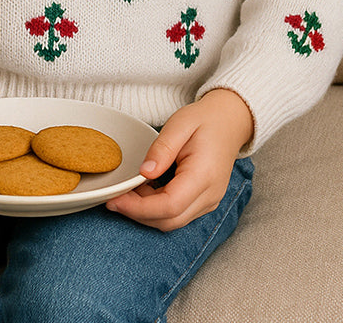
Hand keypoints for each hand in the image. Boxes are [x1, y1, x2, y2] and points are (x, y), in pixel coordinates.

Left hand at [106, 89, 252, 231]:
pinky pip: (177, 215)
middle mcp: (209, 196)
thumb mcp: (179, 124)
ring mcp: (209, 202)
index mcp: (204, 175)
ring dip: (146, 212)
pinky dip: (156, 209)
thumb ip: (161, 149)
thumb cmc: (204, 120)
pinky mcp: (203, 203)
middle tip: (113, 199)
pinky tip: (143, 191)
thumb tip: (144, 172)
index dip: (138, 208)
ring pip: (172, 222)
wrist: (229, 122)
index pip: (169, 206)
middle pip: (169, 221)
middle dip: (137, 214)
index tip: (114, 200)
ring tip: (127, 192)